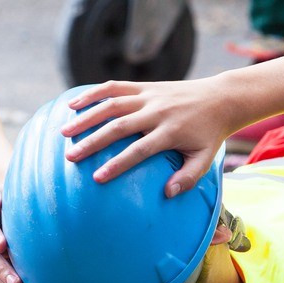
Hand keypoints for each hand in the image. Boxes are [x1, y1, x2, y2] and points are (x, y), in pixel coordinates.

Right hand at [60, 80, 237, 197]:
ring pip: (112, 104)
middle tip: (70, 156)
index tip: (97, 177)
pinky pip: (115, 87)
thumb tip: (167, 194)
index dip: (118, 164)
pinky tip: (73, 104)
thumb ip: (188, 177)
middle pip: (120, 126)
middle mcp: (158, 112)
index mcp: (171, 132)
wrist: (219, 98)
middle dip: (93, 141)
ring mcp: (149, 97)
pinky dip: (93, 94)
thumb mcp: (206, 158)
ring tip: (64, 132)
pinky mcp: (145, 87)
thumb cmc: (209, 134)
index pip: (140, 149)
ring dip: (86, 116)